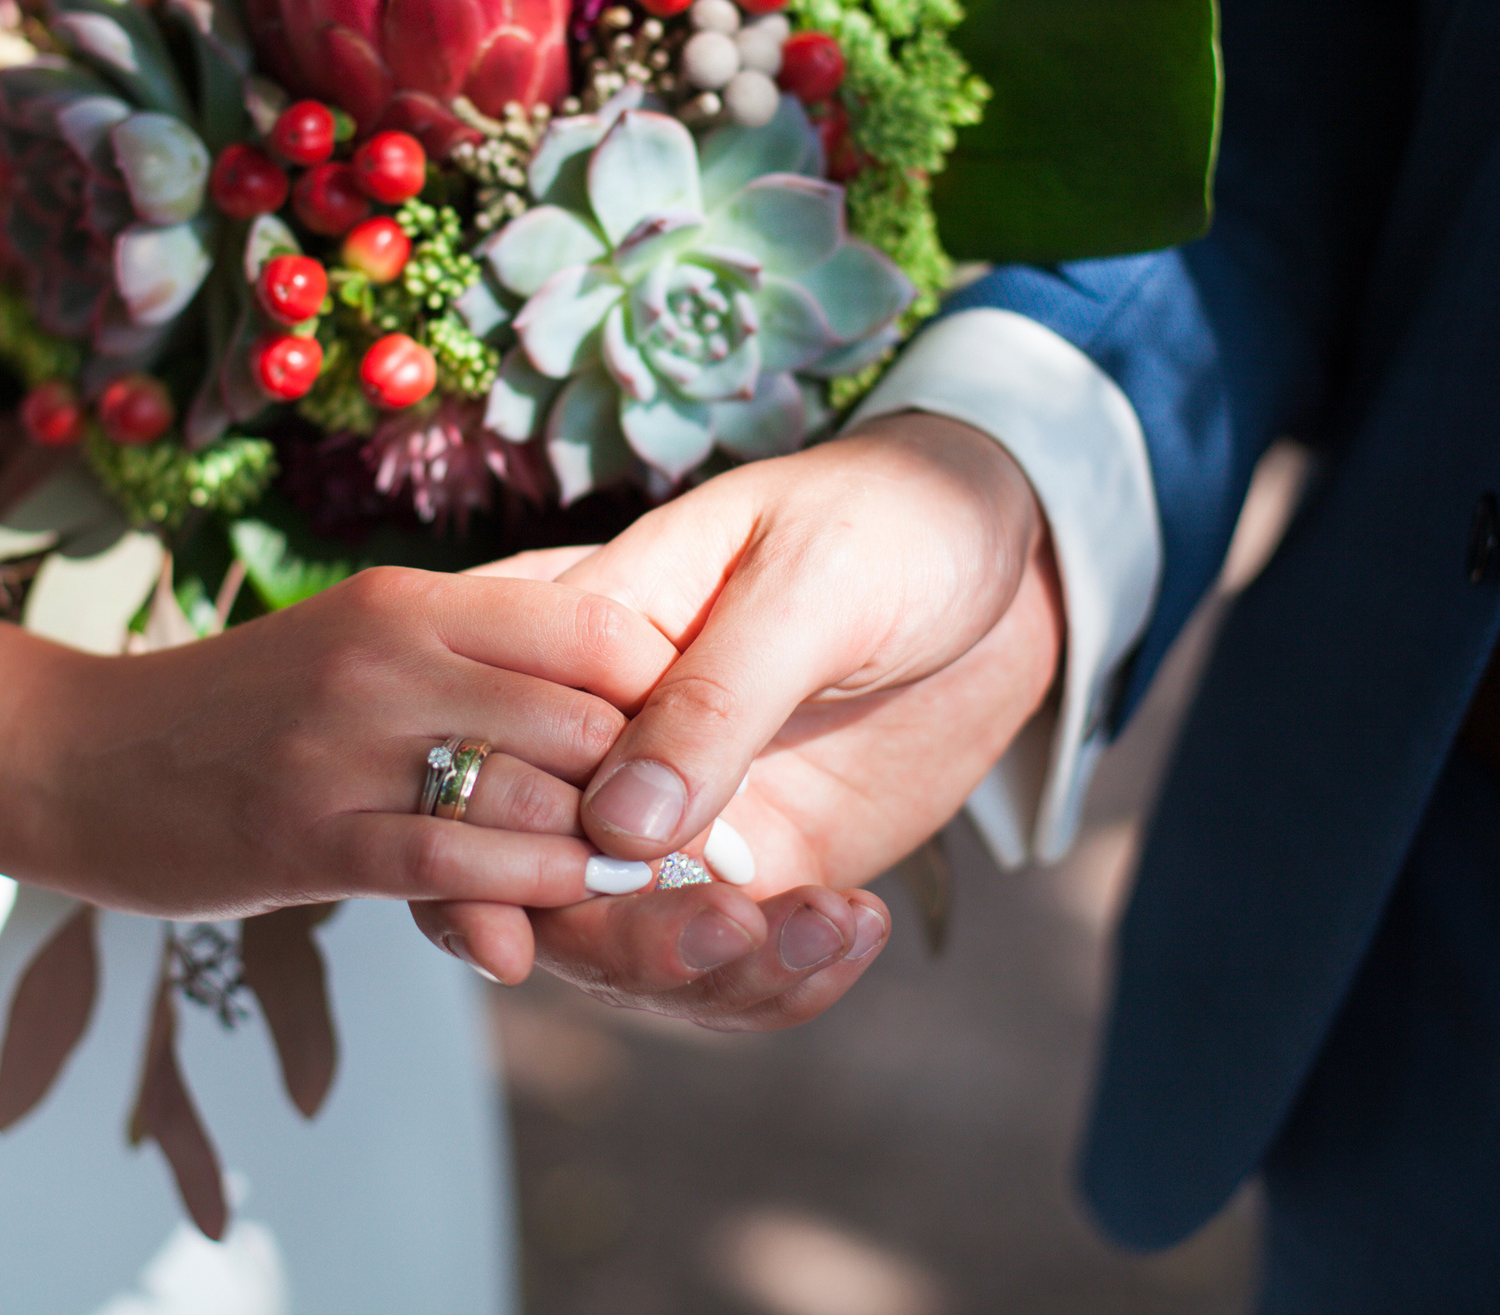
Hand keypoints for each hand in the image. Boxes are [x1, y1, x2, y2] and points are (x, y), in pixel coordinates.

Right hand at [0, 566, 680, 919]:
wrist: (74, 758)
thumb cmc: (241, 708)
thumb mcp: (361, 642)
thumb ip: (472, 654)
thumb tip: (613, 671)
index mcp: (413, 600)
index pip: (596, 622)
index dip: (663, 690)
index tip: (683, 747)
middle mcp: (386, 656)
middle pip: (585, 711)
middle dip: (644, 783)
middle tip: (676, 833)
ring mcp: (343, 744)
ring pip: (531, 789)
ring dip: (596, 848)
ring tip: (630, 880)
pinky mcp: (304, 835)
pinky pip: (452, 860)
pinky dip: (520, 890)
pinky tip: (546, 913)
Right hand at [416, 413, 1062, 1027]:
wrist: (1014, 559)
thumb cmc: (896, 522)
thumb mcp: (811, 584)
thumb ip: (716, 700)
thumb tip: (619, 827)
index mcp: (583, 648)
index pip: (488, 766)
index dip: (485, 862)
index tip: (542, 919)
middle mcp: (612, 747)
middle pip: (546, 886)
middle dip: (623, 941)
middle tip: (729, 932)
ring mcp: (686, 817)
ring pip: (638, 947)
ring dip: (721, 972)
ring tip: (830, 923)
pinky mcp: (764, 865)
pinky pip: (742, 963)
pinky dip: (791, 975)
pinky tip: (859, 924)